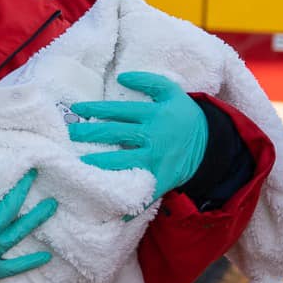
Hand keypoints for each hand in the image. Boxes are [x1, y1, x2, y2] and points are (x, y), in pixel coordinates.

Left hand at [68, 71, 207, 196]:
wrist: (213, 144)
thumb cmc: (185, 117)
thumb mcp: (173, 93)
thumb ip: (150, 81)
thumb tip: (122, 76)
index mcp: (153, 115)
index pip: (118, 110)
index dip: (94, 109)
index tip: (76, 109)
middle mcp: (152, 136)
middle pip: (114, 133)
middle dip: (88, 133)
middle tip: (69, 134)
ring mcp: (155, 159)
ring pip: (121, 161)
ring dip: (97, 162)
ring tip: (76, 162)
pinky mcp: (160, 178)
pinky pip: (140, 189)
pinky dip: (125, 198)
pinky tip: (107, 206)